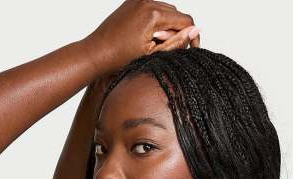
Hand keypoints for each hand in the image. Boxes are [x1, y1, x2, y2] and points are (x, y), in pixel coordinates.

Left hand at [83, 0, 198, 73]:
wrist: (96, 53)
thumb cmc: (120, 58)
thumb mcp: (153, 54)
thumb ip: (176, 42)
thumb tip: (196, 30)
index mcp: (153, 13)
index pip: (185, 21)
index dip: (191, 37)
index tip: (191, 50)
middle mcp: (147, 0)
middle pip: (176, 14)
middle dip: (177, 32)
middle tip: (167, 50)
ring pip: (165, 11)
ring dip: (166, 26)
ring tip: (154, 44)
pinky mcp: (132, 1)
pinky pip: (152, 8)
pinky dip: (155, 21)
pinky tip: (146, 36)